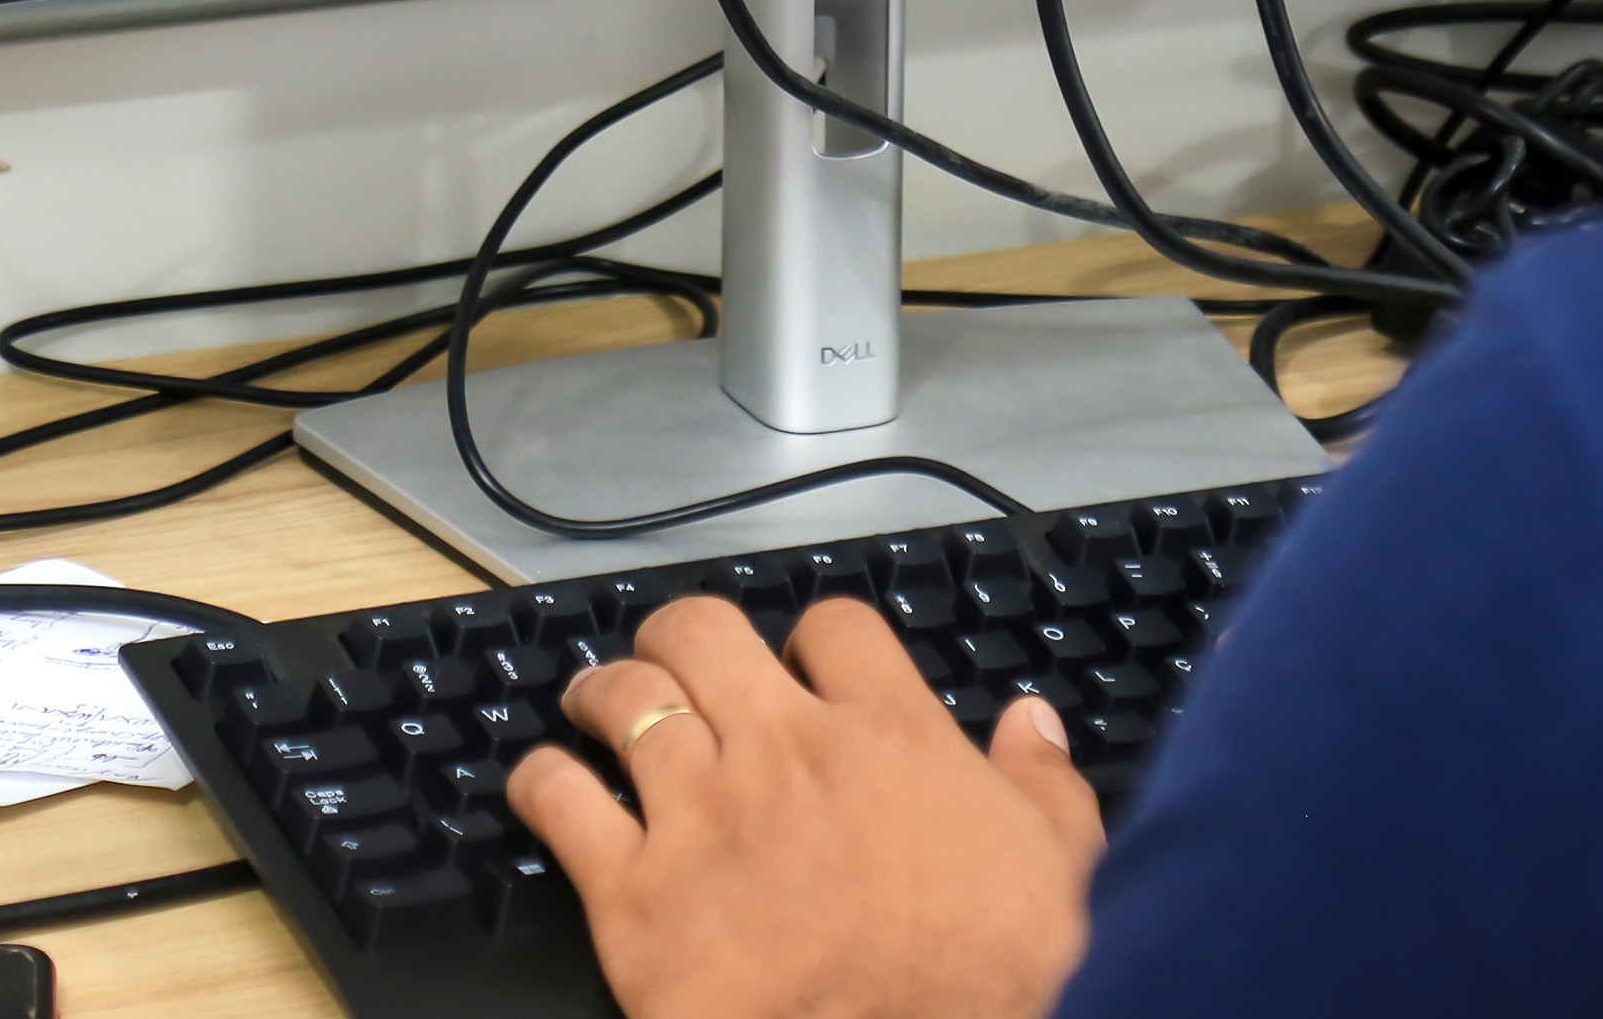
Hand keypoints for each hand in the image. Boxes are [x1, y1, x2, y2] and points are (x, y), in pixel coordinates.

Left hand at [508, 595, 1107, 1018]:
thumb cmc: (991, 975)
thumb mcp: (1059, 863)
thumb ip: (1043, 781)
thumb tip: (1031, 724)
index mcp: (890, 735)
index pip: (835, 627)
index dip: (814, 636)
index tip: (805, 660)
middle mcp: (786, 752)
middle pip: (705, 632)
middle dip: (682, 635)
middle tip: (675, 659)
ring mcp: (702, 815)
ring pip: (625, 697)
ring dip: (605, 689)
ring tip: (596, 700)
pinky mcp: (634, 895)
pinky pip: (561, 802)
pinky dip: (543, 780)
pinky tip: (547, 782)